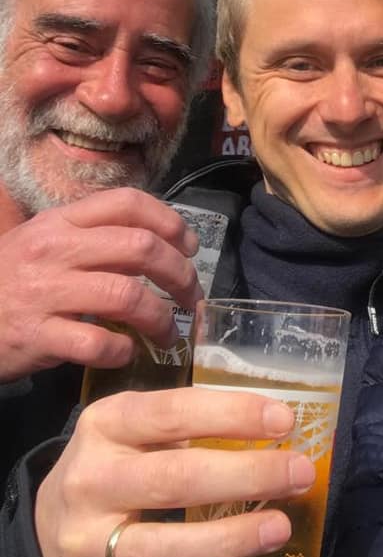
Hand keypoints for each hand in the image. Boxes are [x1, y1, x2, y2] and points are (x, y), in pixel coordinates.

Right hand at [0, 187, 202, 381]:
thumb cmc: (10, 281)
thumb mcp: (45, 244)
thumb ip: (93, 237)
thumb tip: (159, 244)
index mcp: (61, 222)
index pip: (127, 202)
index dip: (170, 221)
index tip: (188, 246)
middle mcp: (56, 250)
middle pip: (141, 248)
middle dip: (179, 274)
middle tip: (190, 296)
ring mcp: (45, 292)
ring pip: (127, 296)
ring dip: (161, 318)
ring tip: (169, 333)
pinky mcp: (37, 336)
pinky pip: (97, 343)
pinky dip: (122, 351)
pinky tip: (127, 353)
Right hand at [36, 387, 314, 556]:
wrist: (48, 516)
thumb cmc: (116, 459)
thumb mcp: (136, 424)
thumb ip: (189, 422)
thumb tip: (274, 426)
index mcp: (107, 424)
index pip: (174, 412)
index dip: (232, 414)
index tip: (285, 420)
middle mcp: (90, 480)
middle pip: (174, 479)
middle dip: (245, 476)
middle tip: (298, 474)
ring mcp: (84, 543)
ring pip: (161, 547)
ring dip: (227, 539)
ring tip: (278, 527)